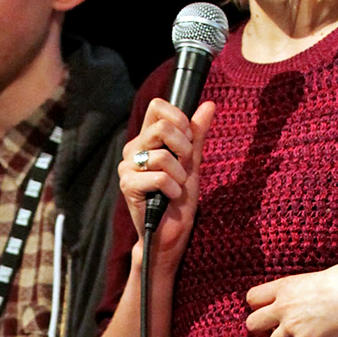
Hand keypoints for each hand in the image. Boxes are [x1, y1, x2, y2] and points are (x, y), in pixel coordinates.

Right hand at [118, 98, 214, 274]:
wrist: (171, 232)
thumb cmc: (179, 198)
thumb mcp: (193, 162)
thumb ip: (197, 133)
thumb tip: (209, 105)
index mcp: (147, 139)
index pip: (157, 107)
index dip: (178, 119)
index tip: (188, 140)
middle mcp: (134, 149)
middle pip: (162, 127)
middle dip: (184, 149)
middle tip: (184, 168)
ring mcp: (128, 166)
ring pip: (162, 155)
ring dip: (179, 175)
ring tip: (176, 187)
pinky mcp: (128, 185)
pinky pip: (159, 177)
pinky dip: (173, 189)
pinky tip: (170, 197)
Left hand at [244, 260, 337, 336]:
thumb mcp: (310, 281)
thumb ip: (293, 293)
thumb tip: (285, 305)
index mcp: (283, 287)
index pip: (252, 298)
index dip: (258, 307)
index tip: (268, 313)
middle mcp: (282, 307)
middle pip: (252, 324)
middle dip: (261, 331)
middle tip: (274, 334)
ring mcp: (292, 326)